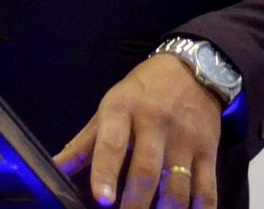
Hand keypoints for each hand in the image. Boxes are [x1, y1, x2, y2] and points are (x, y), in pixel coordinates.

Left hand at [54, 54, 221, 208]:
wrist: (192, 68)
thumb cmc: (142, 92)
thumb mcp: (110, 107)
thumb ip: (83, 143)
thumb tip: (54, 169)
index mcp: (123, 111)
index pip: (113, 144)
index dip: (106, 173)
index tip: (102, 200)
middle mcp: (155, 123)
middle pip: (146, 171)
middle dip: (135, 205)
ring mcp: (185, 138)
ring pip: (177, 185)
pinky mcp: (209, 150)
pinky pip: (207, 189)